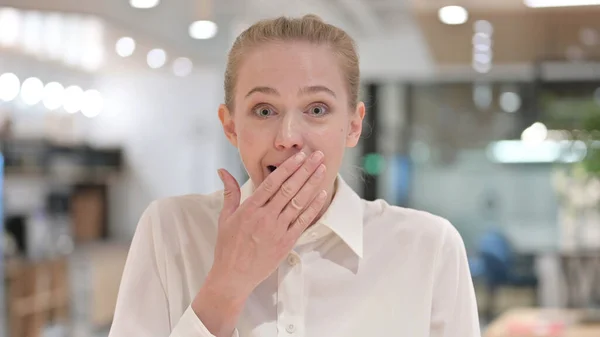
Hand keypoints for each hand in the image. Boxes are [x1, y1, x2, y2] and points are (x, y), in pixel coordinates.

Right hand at [191, 151, 325, 335]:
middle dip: (305, 170)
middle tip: (317, 155)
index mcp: (250, 209)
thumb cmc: (228, 246)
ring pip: (298, 202)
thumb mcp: (225, 217)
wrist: (233, 276)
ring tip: (323, 169)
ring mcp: (277, 230)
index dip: (288, 167)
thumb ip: (229, 192)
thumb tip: (223, 170)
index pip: (272, 182)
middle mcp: (265, 217)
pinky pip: (302, 222)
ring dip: (312, 184)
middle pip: (289, 188)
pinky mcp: (286, 242)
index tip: (299, 155)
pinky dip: (313, 207)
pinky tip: (321, 194)